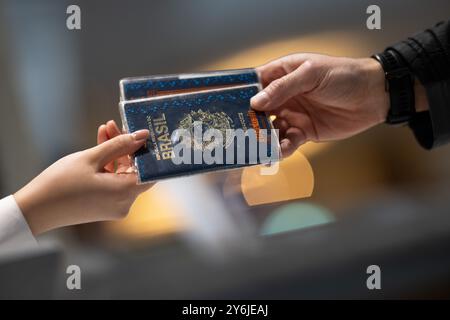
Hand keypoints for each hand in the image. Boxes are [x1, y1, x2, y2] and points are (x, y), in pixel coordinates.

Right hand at [14, 120, 152, 234]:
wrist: (35, 209)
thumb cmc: (60, 183)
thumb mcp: (91, 158)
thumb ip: (119, 145)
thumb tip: (142, 135)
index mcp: (125, 193)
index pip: (150, 171)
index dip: (147, 151)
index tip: (142, 132)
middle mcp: (125, 203)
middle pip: (135, 170)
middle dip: (126, 146)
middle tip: (116, 125)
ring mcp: (115, 206)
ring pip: (123, 174)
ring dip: (116, 153)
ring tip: (105, 130)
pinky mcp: (105, 206)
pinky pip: (114, 182)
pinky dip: (108, 166)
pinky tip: (100, 146)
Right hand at [251, 53, 389, 156]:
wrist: (374, 96)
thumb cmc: (344, 76)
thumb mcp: (312, 74)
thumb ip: (283, 87)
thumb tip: (255, 102)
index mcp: (283, 73)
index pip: (255, 83)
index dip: (241, 94)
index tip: (227, 106)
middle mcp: (284, 95)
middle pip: (258, 110)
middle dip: (248, 121)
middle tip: (238, 132)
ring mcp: (293, 114)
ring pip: (270, 129)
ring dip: (263, 138)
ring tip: (257, 146)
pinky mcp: (304, 132)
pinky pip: (287, 142)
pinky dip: (280, 148)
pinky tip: (277, 152)